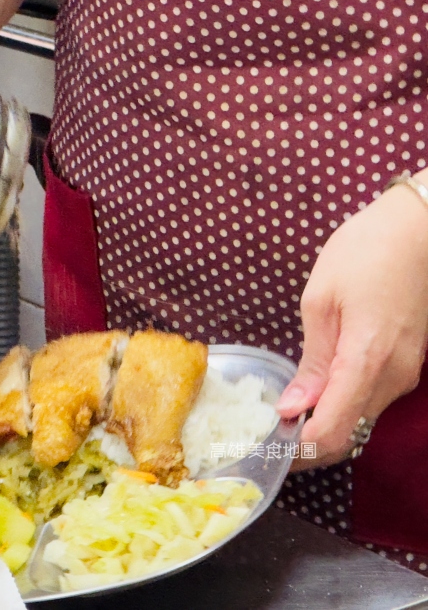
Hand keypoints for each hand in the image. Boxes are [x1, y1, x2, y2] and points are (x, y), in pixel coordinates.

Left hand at [276, 177, 427, 468]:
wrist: (419, 228)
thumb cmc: (364, 253)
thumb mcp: (321, 302)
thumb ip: (312, 363)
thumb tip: (292, 407)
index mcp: (366, 361)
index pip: (333, 430)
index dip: (298, 450)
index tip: (267, 451)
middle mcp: (393, 377)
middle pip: (349, 434)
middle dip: (306, 447)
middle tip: (267, 443)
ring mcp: (405, 374)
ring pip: (361, 421)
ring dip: (324, 428)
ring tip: (281, 423)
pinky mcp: (407, 365)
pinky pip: (371, 401)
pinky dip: (341, 409)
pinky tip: (313, 399)